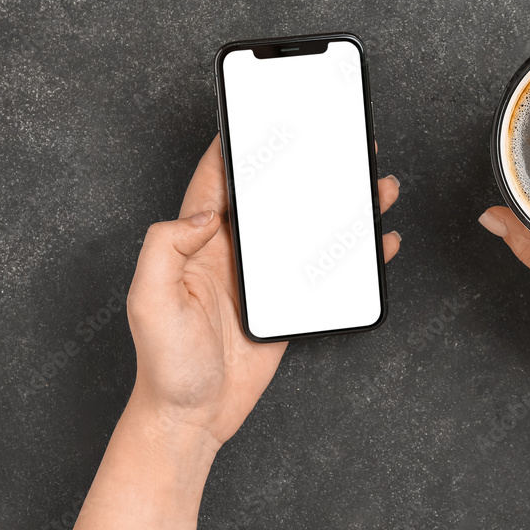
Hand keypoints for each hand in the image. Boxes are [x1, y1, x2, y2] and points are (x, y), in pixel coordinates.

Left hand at [126, 135, 402, 449]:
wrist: (194, 416)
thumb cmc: (165, 364)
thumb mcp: (149, 300)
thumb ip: (165, 246)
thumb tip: (204, 211)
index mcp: (196, 242)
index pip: (217, 179)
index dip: (237, 144)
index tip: (264, 113)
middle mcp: (231, 251)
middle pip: (274, 195)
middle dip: (306, 164)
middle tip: (339, 141)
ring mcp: (262, 276)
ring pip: (307, 225)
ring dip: (341, 203)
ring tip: (375, 183)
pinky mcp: (286, 302)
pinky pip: (326, 268)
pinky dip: (356, 254)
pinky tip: (380, 242)